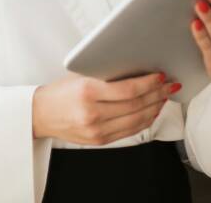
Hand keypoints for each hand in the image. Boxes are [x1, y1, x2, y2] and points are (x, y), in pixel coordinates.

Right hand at [31, 71, 178, 144]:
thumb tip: (136, 71)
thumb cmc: (59, 92)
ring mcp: (97, 130)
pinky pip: (130, 131)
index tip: (159, 76)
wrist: (41, 114)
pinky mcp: (100, 140)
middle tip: (169, 85)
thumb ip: (105, 76)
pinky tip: (151, 111)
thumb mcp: (79, 76)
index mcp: (87, 92)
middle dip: (157, 94)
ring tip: (163, 97)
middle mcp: (92, 113)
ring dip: (155, 108)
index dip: (148, 83)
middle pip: (135, 105)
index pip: (127, 90)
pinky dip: (144, 120)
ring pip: (137, 120)